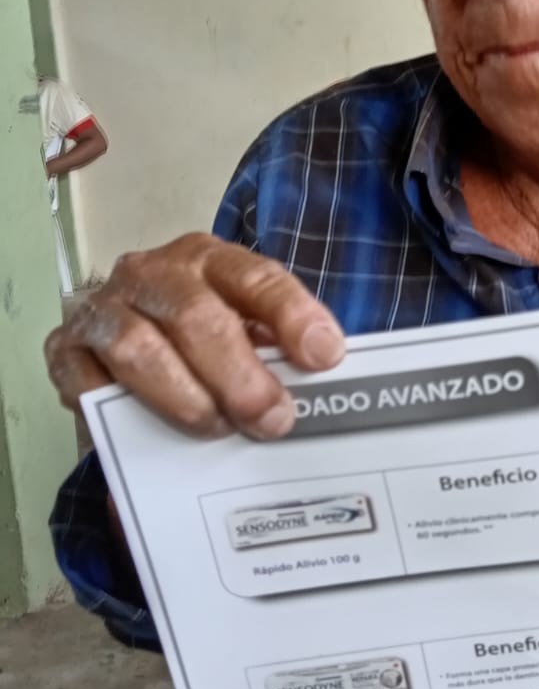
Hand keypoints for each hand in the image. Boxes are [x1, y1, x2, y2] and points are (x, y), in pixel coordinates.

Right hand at [45, 233, 344, 438]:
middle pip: (196, 316)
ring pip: (139, 349)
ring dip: (186, 398)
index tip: (325, 355)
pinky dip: (122, 409)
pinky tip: (152, 430)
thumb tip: (319, 381)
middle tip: (273, 419)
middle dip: (240, 376)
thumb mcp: (245, 329)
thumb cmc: (200, 339)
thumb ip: (275, 349)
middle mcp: (152, 273)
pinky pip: (87, 383)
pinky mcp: (63, 350)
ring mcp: (102, 309)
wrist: (123, 337)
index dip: (292, 315)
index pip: (254, 277)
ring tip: (218, 429)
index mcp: (208, 259)